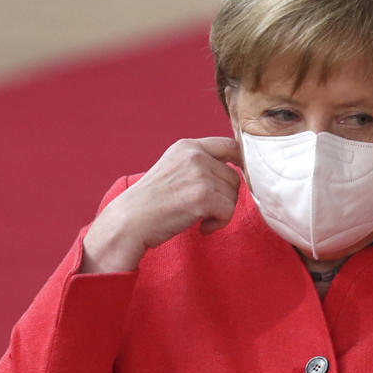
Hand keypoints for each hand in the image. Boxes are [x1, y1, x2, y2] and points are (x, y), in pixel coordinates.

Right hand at [80, 137, 242, 272]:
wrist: (130, 221)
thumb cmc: (152, 202)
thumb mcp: (174, 169)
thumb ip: (201, 164)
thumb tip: (237, 170)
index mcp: (188, 146)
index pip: (230, 145)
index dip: (242, 162)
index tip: (241, 178)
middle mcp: (195, 156)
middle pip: (234, 177)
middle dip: (225, 197)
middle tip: (204, 210)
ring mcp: (200, 175)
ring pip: (233, 196)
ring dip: (221, 212)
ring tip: (199, 218)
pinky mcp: (203, 197)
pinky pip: (229, 212)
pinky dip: (219, 224)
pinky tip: (202, 227)